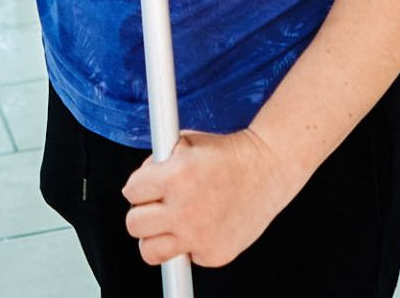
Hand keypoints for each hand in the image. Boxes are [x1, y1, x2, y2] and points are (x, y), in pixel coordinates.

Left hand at [122, 128, 304, 268]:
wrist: (269, 167)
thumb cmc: (230, 154)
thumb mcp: (187, 143)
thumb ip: (158, 163)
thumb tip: (139, 182)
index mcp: (176, 177)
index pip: (130, 192)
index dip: (139, 186)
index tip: (148, 186)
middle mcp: (185, 210)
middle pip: (134, 224)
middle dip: (143, 211)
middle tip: (158, 205)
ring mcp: (199, 236)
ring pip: (150, 251)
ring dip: (157, 236)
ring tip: (172, 222)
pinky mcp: (214, 254)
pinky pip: (184, 256)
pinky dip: (189, 244)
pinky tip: (204, 225)